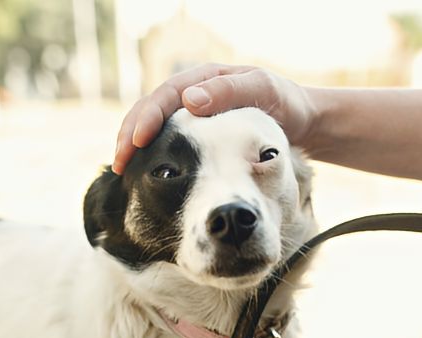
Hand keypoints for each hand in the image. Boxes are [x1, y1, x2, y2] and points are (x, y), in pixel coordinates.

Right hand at [112, 63, 316, 174]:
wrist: (302, 121)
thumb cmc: (285, 103)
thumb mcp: (262, 90)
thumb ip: (228, 92)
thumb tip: (189, 100)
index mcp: (203, 79)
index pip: (165, 96)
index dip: (147, 118)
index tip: (138, 141)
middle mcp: (192, 94)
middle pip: (149, 110)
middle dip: (129, 135)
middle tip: (119, 163)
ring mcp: (191, 115)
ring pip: (152, 127)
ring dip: (132, 147)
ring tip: (122, 170)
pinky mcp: (196, 136)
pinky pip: (165, 142)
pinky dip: (150, 156)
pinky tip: (142, 174)